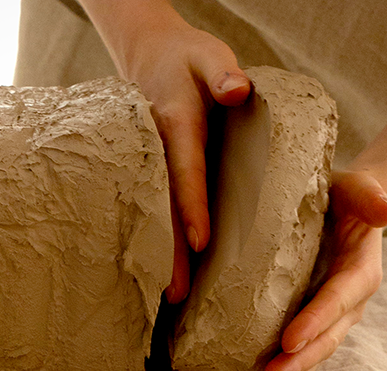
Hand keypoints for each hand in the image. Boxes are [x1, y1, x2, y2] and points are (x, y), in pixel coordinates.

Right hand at [107, 9, 250, 301]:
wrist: (150, 57)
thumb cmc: (190, 60)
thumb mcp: (209, 56)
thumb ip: (223, 73)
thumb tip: (237, 89)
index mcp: (175, 123)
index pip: (186, 169)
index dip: (191, 206)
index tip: (200, 242)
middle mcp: (156, 151)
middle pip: (163, 207)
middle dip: (170, 251)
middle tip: (176, 293)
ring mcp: (148, 167)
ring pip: (155, 216)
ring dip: (162, 256)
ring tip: (170, 297)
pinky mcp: (149, 177)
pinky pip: (155, 212)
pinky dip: (159, 243)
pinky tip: (166, 276)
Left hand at [261, 170, 386, 370]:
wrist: (346, 205)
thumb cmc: (344, 193)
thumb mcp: (356, 185)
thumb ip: (369, 194)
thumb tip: (386, 210)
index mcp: (360, 269)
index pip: (336, 298)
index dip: (316, 320)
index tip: (289, 339)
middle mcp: (351, 299)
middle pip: (327, 335)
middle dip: (301, 360)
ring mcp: (336, 315)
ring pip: (319, 350)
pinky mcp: (318, 321)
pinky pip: (310, 352)